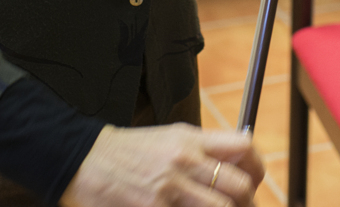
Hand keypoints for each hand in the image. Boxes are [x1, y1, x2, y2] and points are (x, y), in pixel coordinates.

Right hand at [61, 123, 264, 206]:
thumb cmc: (126, 152)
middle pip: (239, 186)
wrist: (84, 160)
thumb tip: (234, 162)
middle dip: (247, 203)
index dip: (256, 168)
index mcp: (190, 138)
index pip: (243, 147)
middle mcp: (185, 161)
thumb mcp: (168, 138)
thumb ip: (200, 149)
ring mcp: (172, 188)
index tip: (253, 180)